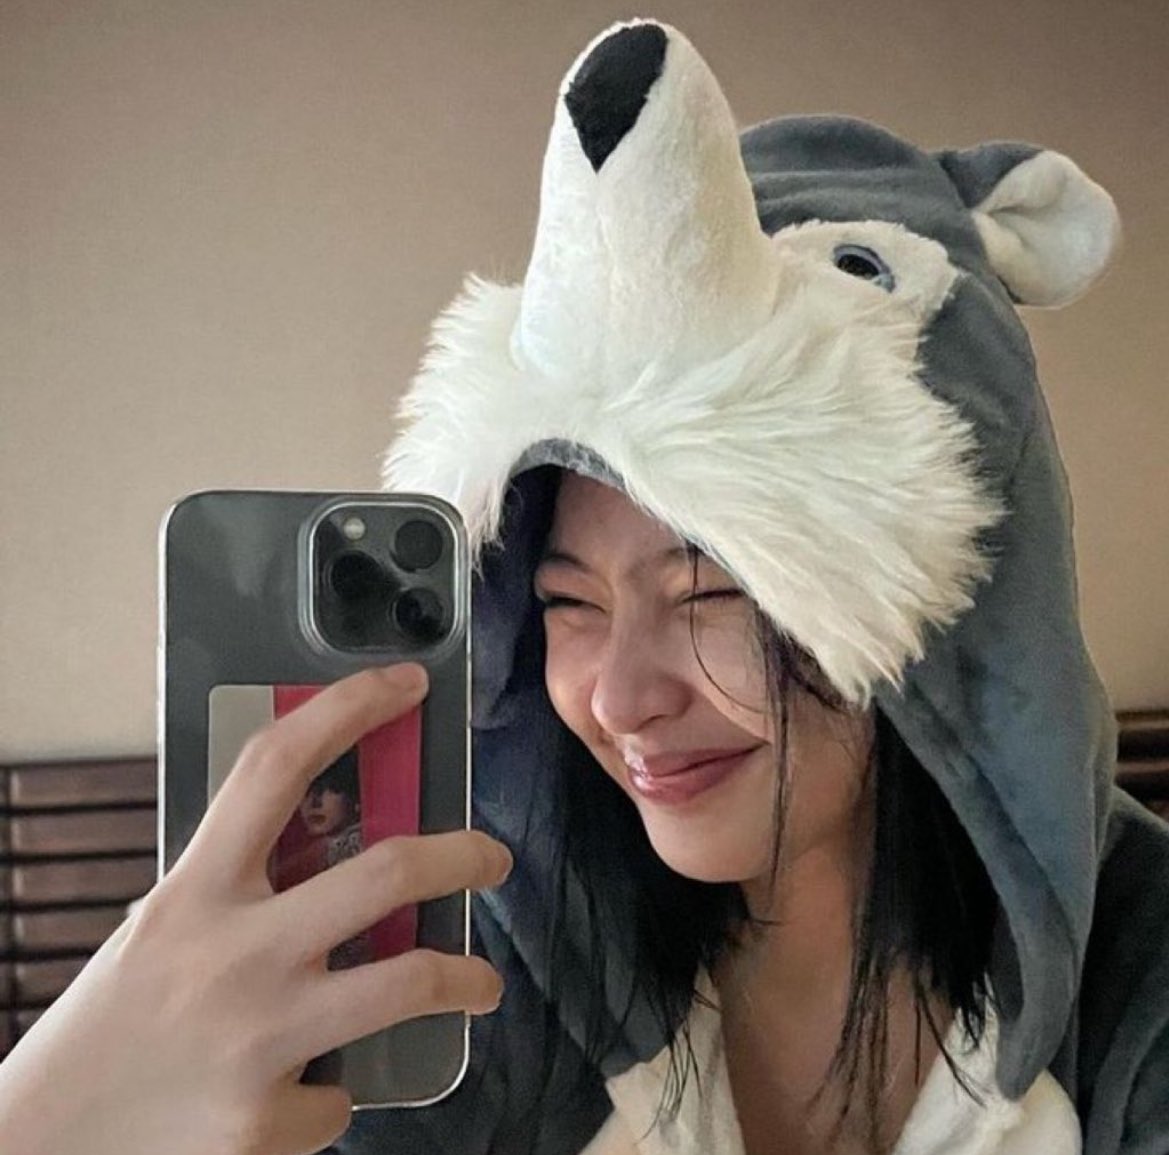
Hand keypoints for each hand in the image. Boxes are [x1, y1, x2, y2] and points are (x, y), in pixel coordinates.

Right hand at [0, 664, 510, 1154]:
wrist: (40, 1150)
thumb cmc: (113, 1023)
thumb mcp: (166, 928)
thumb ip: (241, 890)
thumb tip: (338, 847)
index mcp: (196, 890)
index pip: (276, 766)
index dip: (348, 708)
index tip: (406, 682)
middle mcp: (232, 954)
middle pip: (385, 871)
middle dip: (462, 856)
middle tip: (492, 858)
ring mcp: (255, 1039)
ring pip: (408, 982)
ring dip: (466, 977)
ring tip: (483, 982)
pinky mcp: (264, 1123)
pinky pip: (340, 1094)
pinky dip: (333, 1088)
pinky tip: (306, 1091)